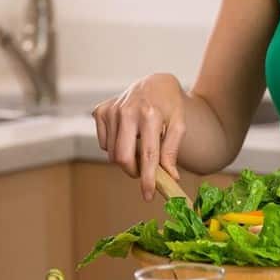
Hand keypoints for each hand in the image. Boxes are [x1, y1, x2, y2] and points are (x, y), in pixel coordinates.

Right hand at [92, 73, 186, 200]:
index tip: (148, 195)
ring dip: (126, 158)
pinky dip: (114, 146)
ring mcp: (111, 110)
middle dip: (133, 171)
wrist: (155, 84)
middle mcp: (127, 111)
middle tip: (143, 171)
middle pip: (123, 158)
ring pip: (112, 154)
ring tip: (138, 146)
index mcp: (150, 114)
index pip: (148, 155)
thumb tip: (170, 177)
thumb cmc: (170, 106)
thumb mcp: (179, 125)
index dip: (147, 179)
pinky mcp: (100, 111)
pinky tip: (126, 134)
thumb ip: (172, 151)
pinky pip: (103, 144)